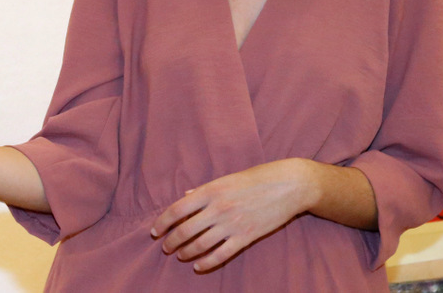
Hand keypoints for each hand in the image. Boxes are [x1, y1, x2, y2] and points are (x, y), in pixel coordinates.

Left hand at [151, 158, 314, 271]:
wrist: (287, 185)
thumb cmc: (256, 178)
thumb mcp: (226, 178)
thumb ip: (203, 190)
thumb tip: (185, 197)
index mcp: (210, 190)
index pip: (177, 209)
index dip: (162, 222)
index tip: (155, 231)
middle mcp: (218, 208)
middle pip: (185, 230)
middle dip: (171, 242)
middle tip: (165, 247)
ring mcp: (232, 224)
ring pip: (200, 244)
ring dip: (186, 252)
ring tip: (181, 256)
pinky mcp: (246, 237)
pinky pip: (221, 255)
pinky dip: (207, 262)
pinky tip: (199, 265)